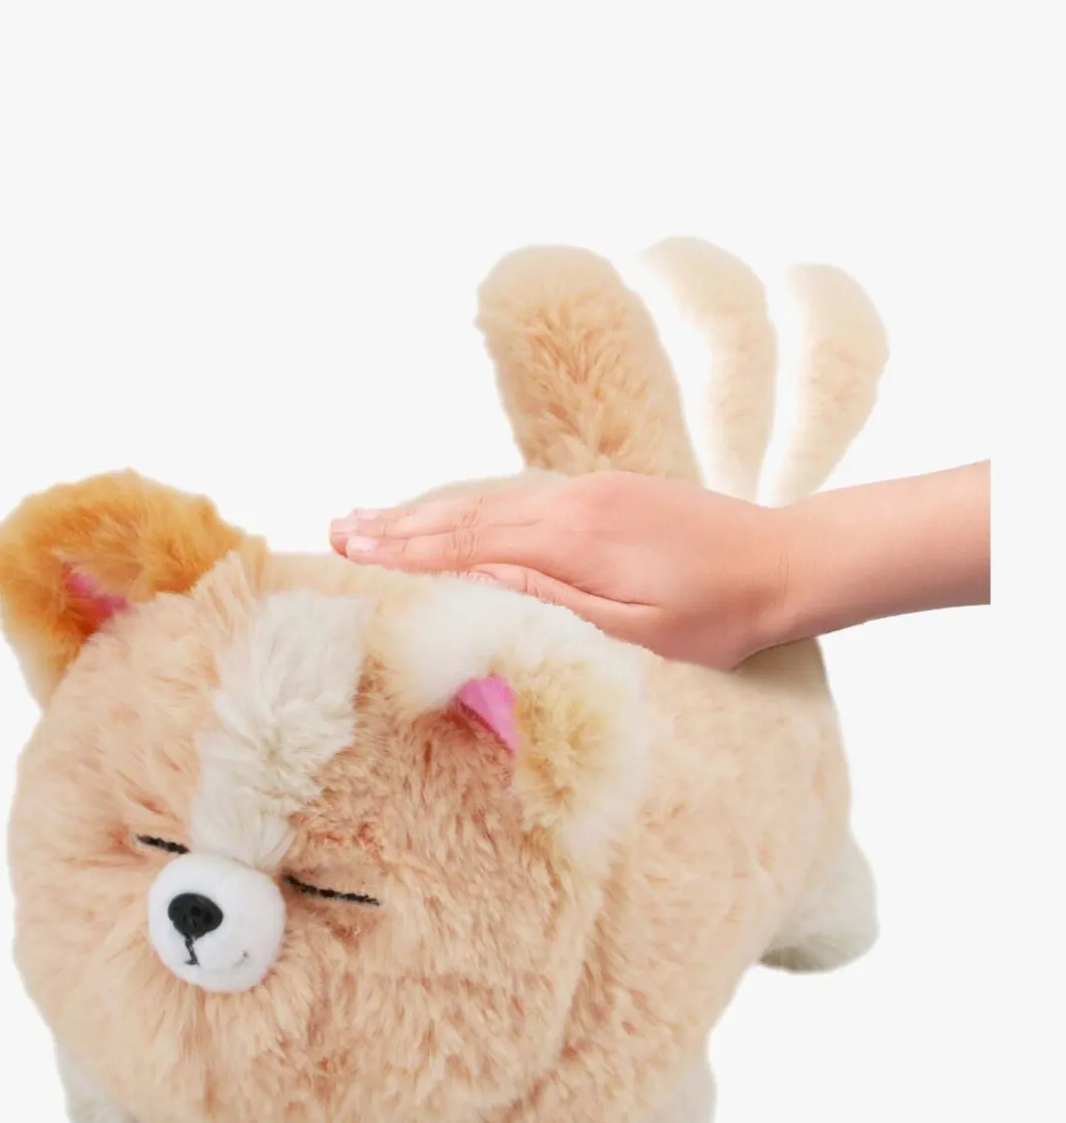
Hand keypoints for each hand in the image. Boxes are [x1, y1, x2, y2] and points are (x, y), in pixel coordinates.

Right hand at [330, 473, 786, 668]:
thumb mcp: (635, 630)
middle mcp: (572, 503)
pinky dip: (472, 507)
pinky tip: (452, 514)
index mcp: (572, 538)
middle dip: (398, 525)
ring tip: (372, 516)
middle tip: (336, 527)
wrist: (786, 562)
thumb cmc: (718, 614)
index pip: (467, 545)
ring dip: (427, 513)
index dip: (404, 551)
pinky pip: (519, 498)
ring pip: (489, 502)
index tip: (348, 549)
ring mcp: (590, 492)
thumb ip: (552, 601)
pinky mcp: (607, 493)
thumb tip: (476, 577)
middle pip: (465, 515)